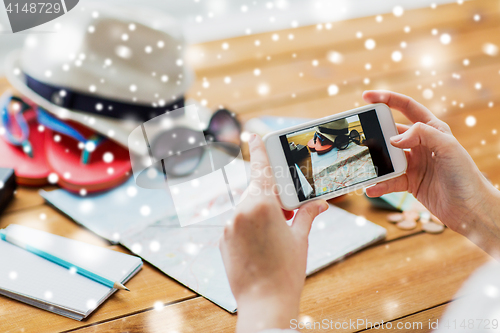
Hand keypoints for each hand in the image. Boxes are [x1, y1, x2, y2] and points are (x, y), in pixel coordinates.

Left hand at [219, 134, 328, 332]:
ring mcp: (229, 226)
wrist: (264, 303)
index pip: (262, 169)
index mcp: (261, 205)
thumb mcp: (300, 239)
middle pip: (256, 190)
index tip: (253, 134)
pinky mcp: (223, 239)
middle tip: (287, 210)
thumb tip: (320, 204)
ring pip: (247, 207)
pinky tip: (262, 244)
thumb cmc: (285, 271)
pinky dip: (250, 225)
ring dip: (261, 212)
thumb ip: (307, 215)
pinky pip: (238, 223)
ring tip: (276, 232)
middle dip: (271, 195)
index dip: (259, 149)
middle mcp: (240, 211)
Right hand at [363, 90, 499, 254]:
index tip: (367, 97)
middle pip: (392, 132)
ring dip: (375, 161)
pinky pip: (390, 181)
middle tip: (359, 136)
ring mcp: (414, 164)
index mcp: (432, 129)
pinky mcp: (410, 182)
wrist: (470, 210)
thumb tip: (394, 138)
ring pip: (387, 158)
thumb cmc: (465, 175)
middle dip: (375, 133)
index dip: (387, 99)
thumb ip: (422, 134)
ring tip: (362, 164)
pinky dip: (379, 184)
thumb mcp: (447, 147)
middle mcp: (421, 144)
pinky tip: (371, 188)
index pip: (407, 107)